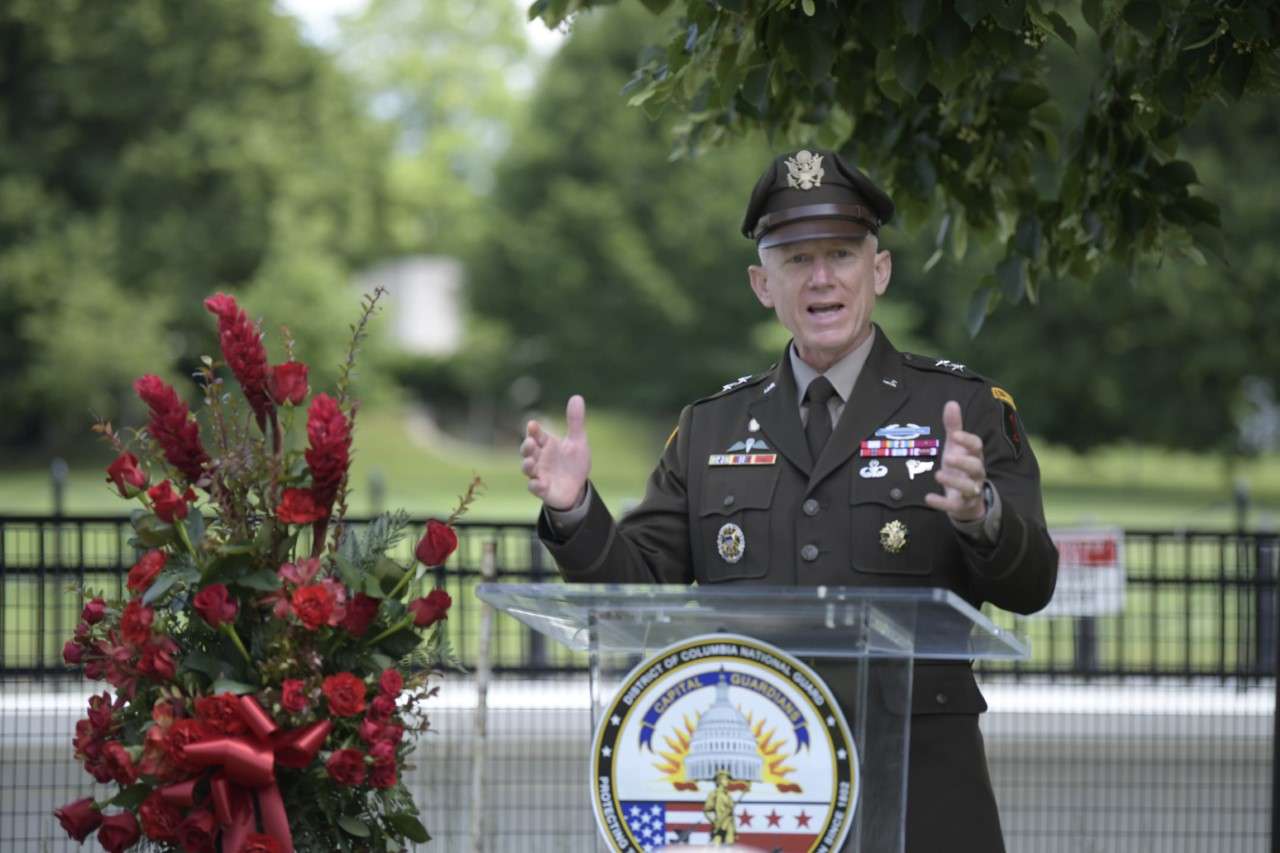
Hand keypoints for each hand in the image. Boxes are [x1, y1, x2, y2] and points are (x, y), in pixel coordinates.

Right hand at [521, 395, 591, 510]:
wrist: (578, 487)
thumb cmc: (573, 463)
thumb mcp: (578, 441)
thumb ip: (575, 421)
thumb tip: (576, 397)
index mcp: (546, 444)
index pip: (537, 434)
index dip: (533, 430)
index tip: (532, 424)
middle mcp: (539, 458)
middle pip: (528, 450)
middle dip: (527, 447)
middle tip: (530, 443)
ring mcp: (539, 473)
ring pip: (527, 468)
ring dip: (527, 465)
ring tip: (530, 462)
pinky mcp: (542, 489)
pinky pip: (535, 487)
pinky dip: (536, 485)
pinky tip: (541, 483)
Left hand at [924, 400, 985, 522]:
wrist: (969, 499)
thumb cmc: (960, 466)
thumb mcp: (956, 446)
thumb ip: (953, 427)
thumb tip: (951, 403)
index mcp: (974, 456)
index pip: (977, 446)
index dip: (967, 440)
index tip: (955, 435)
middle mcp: (976, 473)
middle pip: (977, 467)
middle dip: (964, 463)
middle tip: (948, 458)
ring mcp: (970, 491)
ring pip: (969, 488)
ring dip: (954, 481)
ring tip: (937, 475)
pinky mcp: (962, 506)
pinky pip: (954, 506)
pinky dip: (942, 503)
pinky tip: (928, 498)